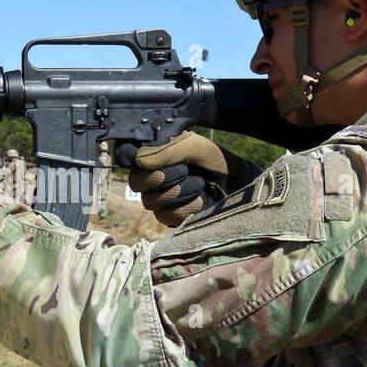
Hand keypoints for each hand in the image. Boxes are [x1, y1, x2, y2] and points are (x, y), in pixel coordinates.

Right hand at [116, 132, 261, 226]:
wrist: (236, 181)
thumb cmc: (213, 160)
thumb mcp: (192, 146)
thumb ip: (166, 150)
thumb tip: (138, 161)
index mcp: (153, 160)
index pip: (129, 164)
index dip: (135, 165)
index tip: (149, 164)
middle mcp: (152, 181)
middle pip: (137, 185)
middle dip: (162, 177)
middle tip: (184, 170)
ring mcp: (161, 202)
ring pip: (152, 203)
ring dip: (178, 191)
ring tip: (198, 183)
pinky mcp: (173, 219)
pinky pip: (168, 216)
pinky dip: (187, 206)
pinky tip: (201, 198)